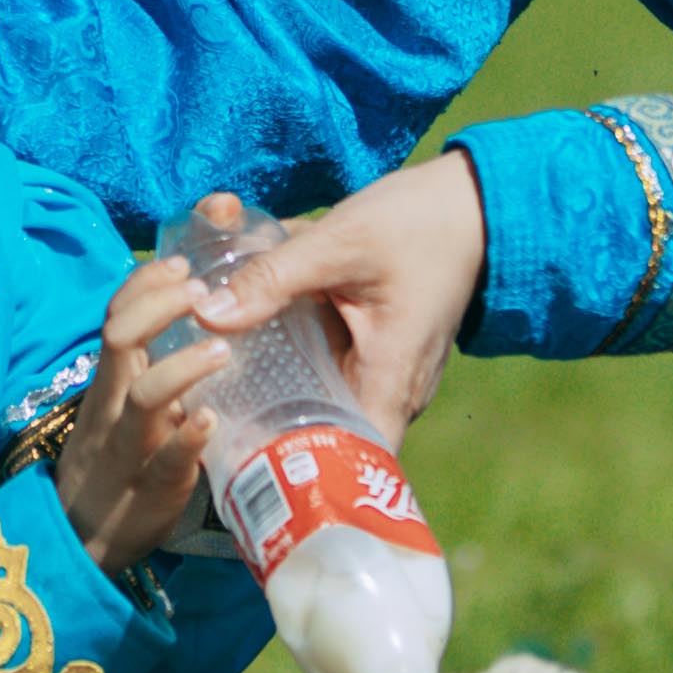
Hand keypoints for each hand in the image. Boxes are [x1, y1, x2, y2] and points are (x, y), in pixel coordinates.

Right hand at [51, 256, 228, 579]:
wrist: (79, 539)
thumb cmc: (116, 462)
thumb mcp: (124, 407)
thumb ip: (151, 369)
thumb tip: (204, 323)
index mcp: (110, 380)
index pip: (117, 314)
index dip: (146, 282)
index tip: (183, 262)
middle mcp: (114, 404)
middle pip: (120, 338)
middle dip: (160, 305)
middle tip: (204, 288)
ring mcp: (129, 446)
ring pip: (144, 396)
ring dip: (183, 366)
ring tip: (223, 348)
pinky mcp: (152, 489)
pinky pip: (167, 460)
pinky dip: (189, 437)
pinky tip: (212, 419)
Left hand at [190, 153, 484, 439]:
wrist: (468, 202)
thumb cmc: (417, 224)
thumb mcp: (338, 244)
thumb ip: (271, 278)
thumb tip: (205, 314)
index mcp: (389, 380)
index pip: (346, 462)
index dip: (294, 470)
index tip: (237, 460)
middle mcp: (392, 390)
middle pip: (322, 434)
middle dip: (266, 426)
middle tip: (206, 419)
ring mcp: (385, 372)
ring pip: (319, 396)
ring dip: (274, 384)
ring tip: (214, 384)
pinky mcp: (376, 350)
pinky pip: (327, 365)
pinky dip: (293, 350)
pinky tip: (248, 336)